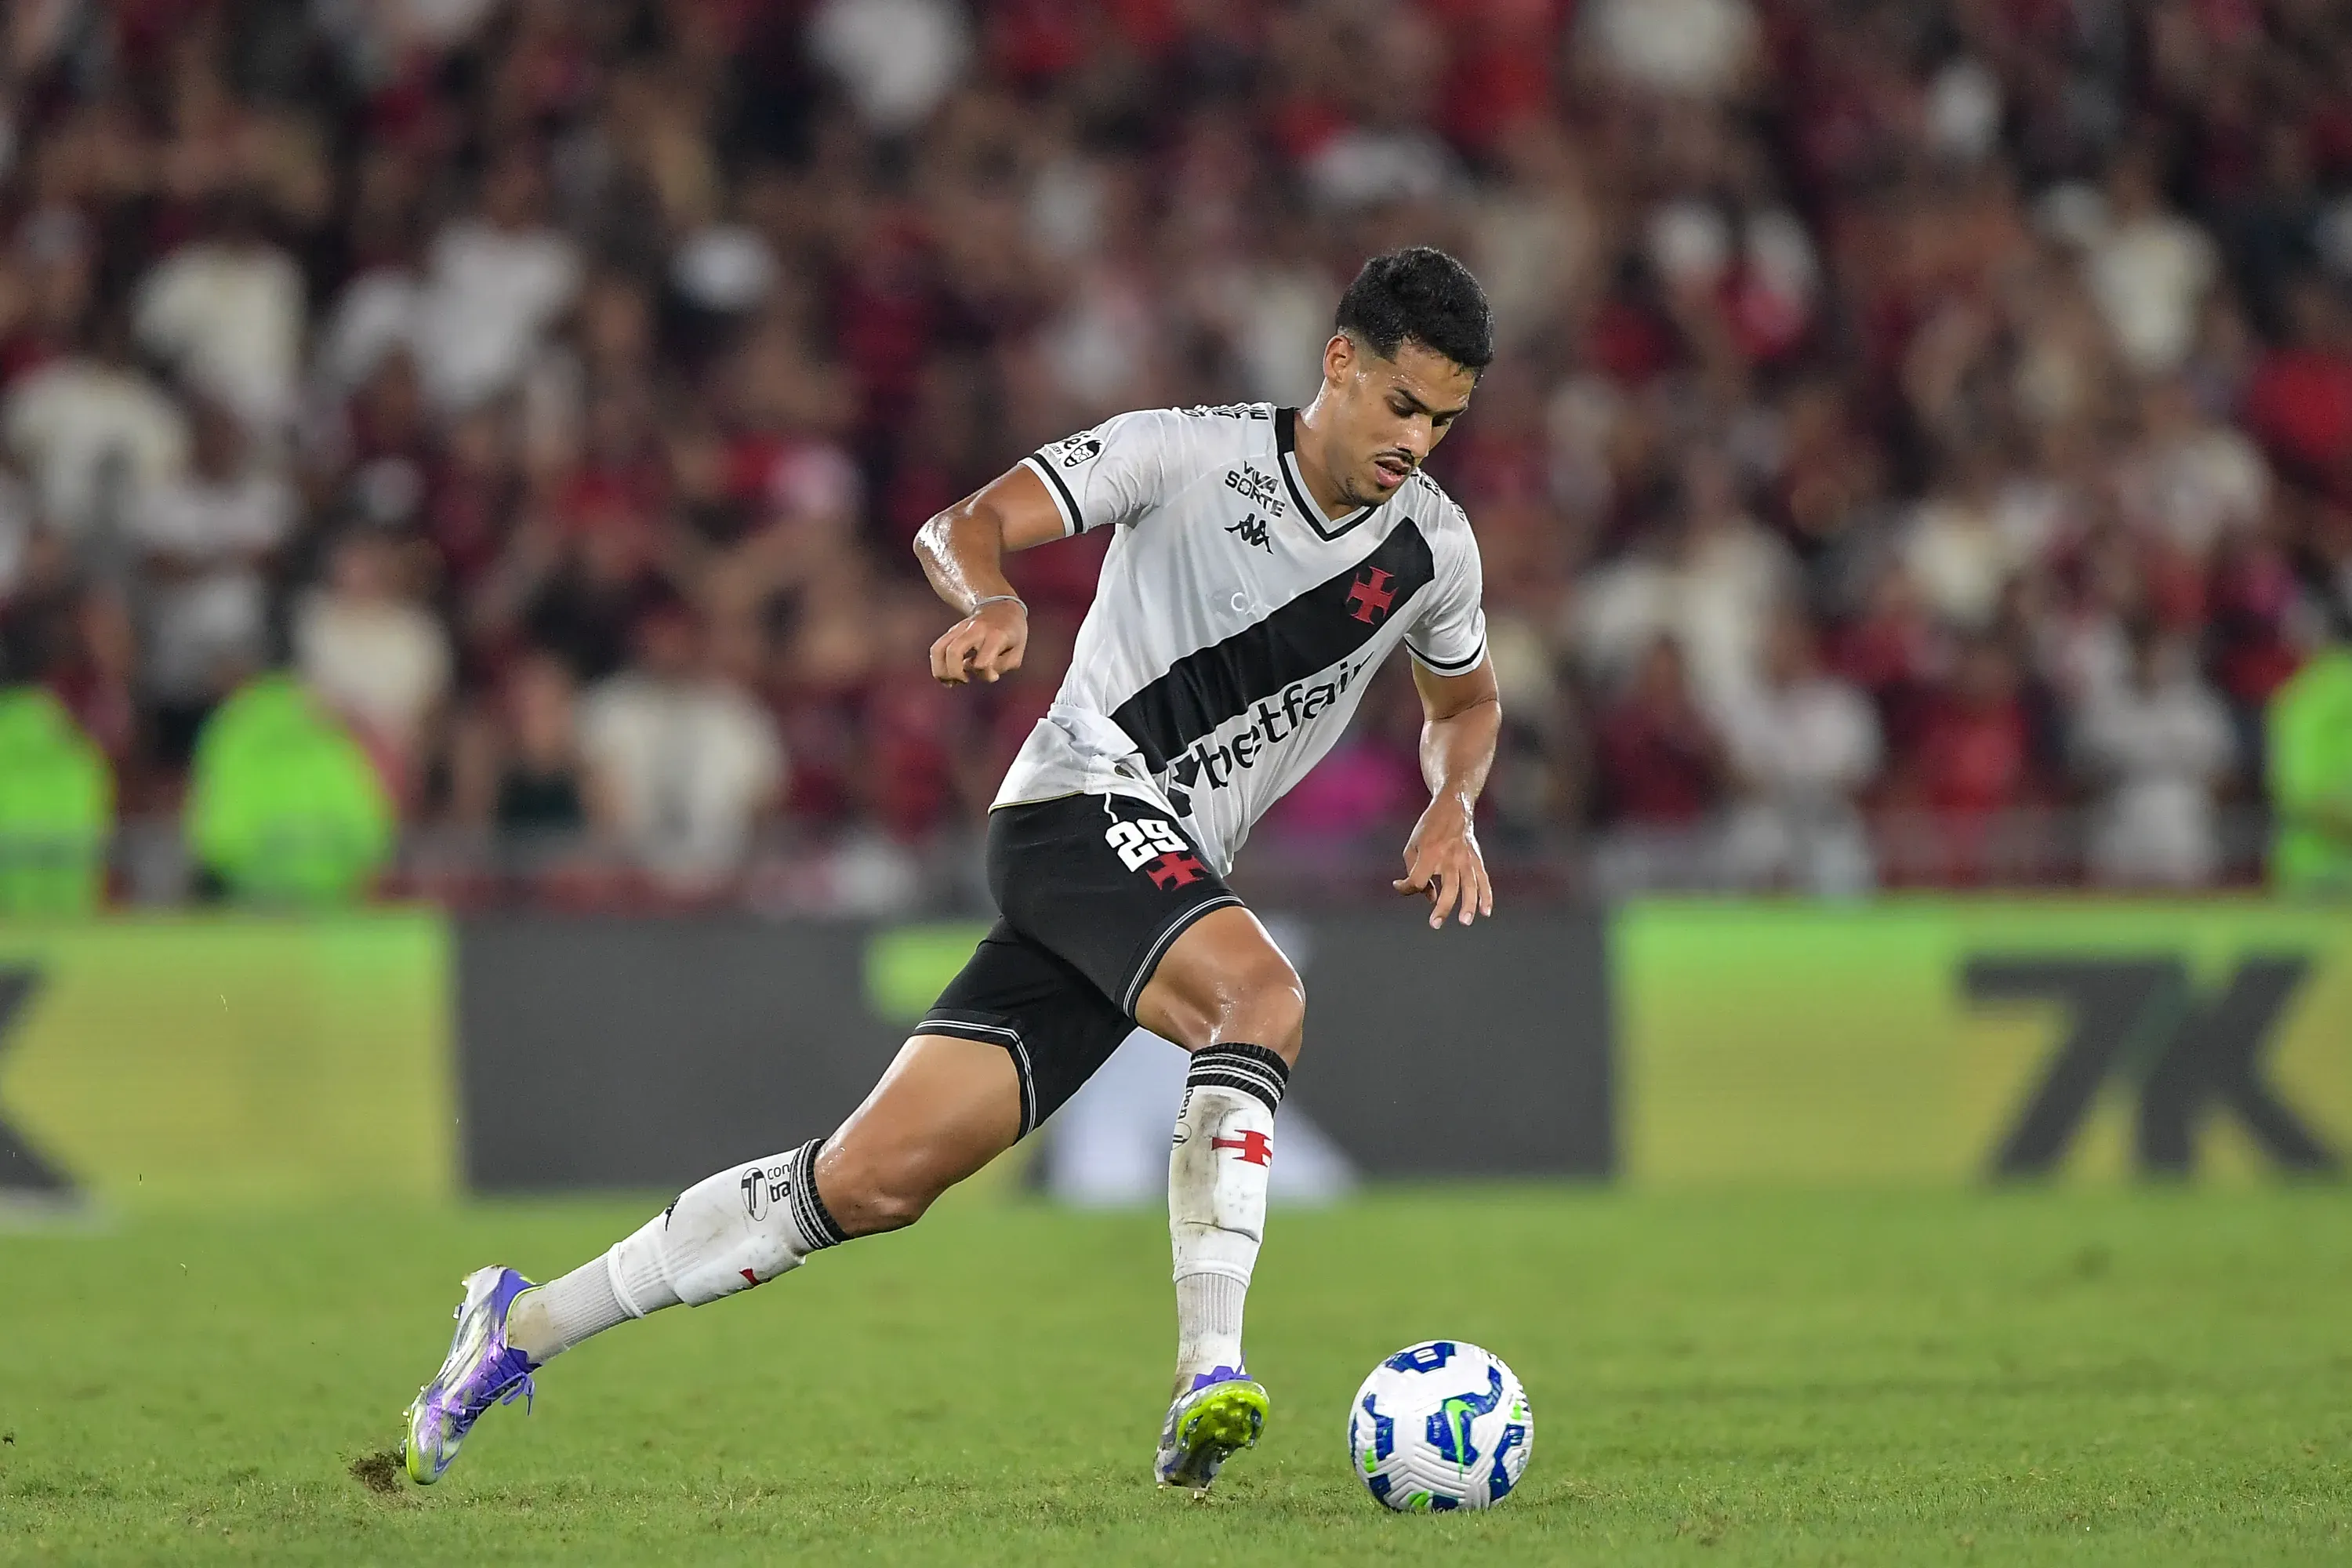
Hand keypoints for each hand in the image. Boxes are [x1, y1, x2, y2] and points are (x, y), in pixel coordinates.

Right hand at [928, 599, 1027, 685]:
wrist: (1000, 606)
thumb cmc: (1011, 632)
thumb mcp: (1018, 650)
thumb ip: (1003, 666)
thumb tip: (984, 674)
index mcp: (995, 635)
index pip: (982, 661)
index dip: (985, 674)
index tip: (993, 675)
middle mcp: (974, 630)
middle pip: (953, 651)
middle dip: (955, 673)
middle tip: (966, 680)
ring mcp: (960, 629)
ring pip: (938, 649)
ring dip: (941, 671)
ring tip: (951, 682)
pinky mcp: (950, 632)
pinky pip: (936, 649)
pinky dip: (938, 666)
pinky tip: (947, 677)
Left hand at [1392, 796, 1493, 929]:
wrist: (1453, 807)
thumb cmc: (1428, 830)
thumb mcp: (1412, 846)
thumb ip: (1414, 872)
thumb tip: (1429, 898)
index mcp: (1429, 852)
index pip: (1417, 880)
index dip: (1407, 888)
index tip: (1402, 886)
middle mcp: (1449, 857)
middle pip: (1448, 887)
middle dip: (1442, 907)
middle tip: (1434, 924)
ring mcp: (1465, 858)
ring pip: (1470, 885)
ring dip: (1469, 904)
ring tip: (1465, 921)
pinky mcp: (1476, 859)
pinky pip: (1483, 879)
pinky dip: (1486, 896)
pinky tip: (1486, 912)